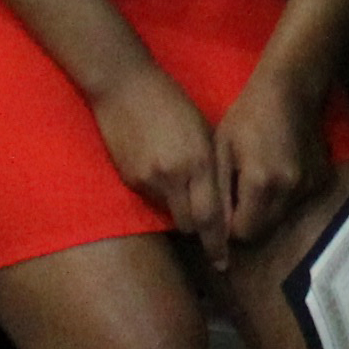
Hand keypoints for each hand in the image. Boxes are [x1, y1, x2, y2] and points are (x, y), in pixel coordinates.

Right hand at [97, 65, 228, 256]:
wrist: (125, 86)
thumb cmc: (172, 103)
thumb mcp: (202, 130)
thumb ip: (211, 167)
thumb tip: (220, 202)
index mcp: (200, 160)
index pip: (212, 216)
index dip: (218, 243)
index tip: (223, 262)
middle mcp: (176, 175)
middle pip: (191, 225)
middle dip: (199, 230)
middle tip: (207, 233)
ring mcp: (150, 179)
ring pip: (170, 215)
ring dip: (179, 211)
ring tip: (181, 192)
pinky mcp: (130, 179)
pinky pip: (151, 200)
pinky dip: (160, 196)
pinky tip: (159, 173)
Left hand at [212, 62, 331, 252]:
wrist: (291, 88)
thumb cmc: (247, 115)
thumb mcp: (221, 149)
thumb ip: (218, 194)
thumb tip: (215, 233)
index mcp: (261, 184)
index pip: (243, 232)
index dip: (229, 225)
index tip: (225, 206)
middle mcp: (290, 191)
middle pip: (264, 229)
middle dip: (248, 220)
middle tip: (239, 192)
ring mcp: (309, 186)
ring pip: (281, 217)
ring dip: (267, 209)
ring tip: (259, 178)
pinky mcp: (322, 179)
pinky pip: (298, 201)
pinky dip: (286, 195)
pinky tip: (280, 169)